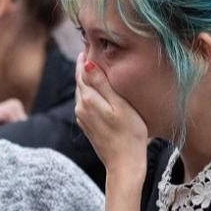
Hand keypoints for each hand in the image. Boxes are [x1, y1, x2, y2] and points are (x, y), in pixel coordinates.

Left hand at [74, 53, 147, 173]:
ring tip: (94, 68)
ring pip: (82, 93)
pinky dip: (90, 93)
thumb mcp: (120, 105)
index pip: (82, 72)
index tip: (87, 46)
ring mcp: (83, 119)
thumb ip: (103, 84)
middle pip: (80, 82)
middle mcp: (81, 108)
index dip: (84, 59)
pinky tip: (98, 92)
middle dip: (84, 67)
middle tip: (90, 52)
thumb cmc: (130, 134)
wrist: (125, 164)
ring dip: (86, 80)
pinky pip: (86, 104)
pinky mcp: (88, 127)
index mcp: (88, 100)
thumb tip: (86, 64)